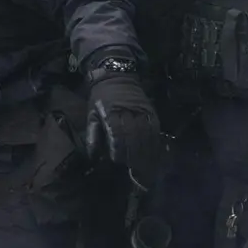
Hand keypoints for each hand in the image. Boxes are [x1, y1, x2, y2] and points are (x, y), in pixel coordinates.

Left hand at [84, 73, 161, 191]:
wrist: (117, 75)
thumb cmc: (101, 98)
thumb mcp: (91, 114)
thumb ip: (93, 136)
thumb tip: (93, 157)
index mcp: (111, 113)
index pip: (117, 136)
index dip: (119, 151)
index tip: (119, 162)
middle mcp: (128, 112)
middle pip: (134, 138)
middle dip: (134, 156)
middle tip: (135, 172)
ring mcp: (142, 111)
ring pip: (146, 135)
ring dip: (147, 153)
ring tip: (146, 167)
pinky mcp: (151, 111)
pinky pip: (155, 129)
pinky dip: (155, 142)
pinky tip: (155, 154)